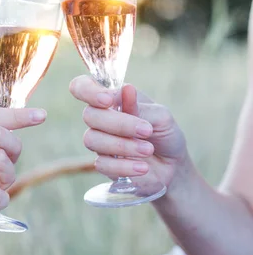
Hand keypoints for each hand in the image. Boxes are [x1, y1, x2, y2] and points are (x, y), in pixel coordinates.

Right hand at [69, 75, 186, 189]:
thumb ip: (140, 106)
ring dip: (123, 145)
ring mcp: (100, 142)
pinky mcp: (104, 164)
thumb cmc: (164, 133)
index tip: (108, 100)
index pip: (82, 87)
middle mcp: (101, 118)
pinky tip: (143, 167)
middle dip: (119, 123)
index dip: (88, 91)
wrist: (172, 164)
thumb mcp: (160, 115)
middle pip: (89, 115)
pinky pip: (102, 164)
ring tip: (148, 150)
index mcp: (111, 98)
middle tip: (147, 130)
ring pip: (92, 140)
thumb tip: (126, 89)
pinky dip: (124, 166)